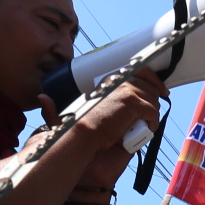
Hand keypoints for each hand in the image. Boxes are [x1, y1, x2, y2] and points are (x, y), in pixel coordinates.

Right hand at [39, 67, 167, 154]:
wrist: (81, 134)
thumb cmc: (79, 125)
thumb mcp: (84, 109)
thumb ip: (83, 102)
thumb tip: (44, 98)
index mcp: (110, 79)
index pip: (139, 70)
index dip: (152, 79)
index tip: (160, 90)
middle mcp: (120, 80)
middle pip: (150, 85)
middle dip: (155, 98)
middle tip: (155, 112)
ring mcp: (127, 90)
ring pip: (153, 100)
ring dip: (153, 113)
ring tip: (147, 124)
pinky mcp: (133, 103)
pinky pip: (153, 112)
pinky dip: (153, 122)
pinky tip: (147, 129)